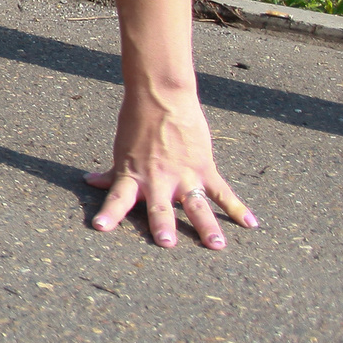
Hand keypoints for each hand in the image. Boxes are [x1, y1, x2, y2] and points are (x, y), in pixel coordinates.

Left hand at [85, 95, 255, 248]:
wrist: (162, 98)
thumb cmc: (137, 123)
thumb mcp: (122, 151)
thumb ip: (112, 173)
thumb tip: (90, 182)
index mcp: (133, 176)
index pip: (117, 198)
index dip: (109, 213)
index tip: (100, 227)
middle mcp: (158, 180)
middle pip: (160, 208)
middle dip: (163, 226)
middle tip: (166, 242)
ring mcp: (183, 175)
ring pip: (197, 206)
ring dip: (207, 226)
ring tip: (216, 245)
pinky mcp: (204, 168)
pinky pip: (223, 192)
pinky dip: (238, 208)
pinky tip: (251, 224)